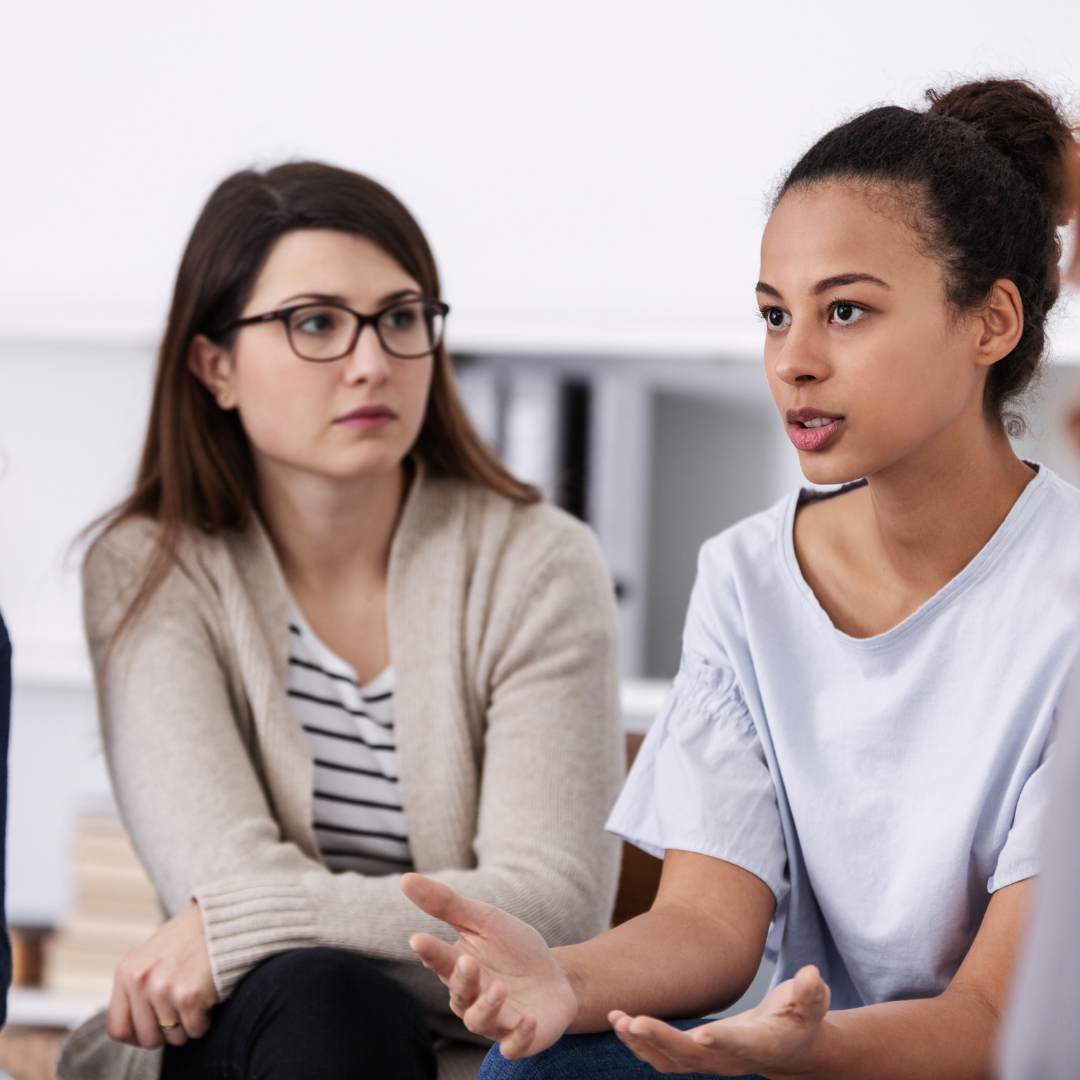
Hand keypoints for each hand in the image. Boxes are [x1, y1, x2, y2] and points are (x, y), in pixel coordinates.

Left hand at [107, 902, 217, 1048]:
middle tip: (183, 1012)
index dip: (138, 1036)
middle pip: (148, 1038)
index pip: (118, 1029)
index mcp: (126, 971)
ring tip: (198, 997)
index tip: (156, 1029)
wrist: (224, 918)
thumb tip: (131, 1027)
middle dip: (168, 1032)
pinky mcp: (187, 996)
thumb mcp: (152, 955)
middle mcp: (139, 981)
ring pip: (174, 1037)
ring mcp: (162, 989)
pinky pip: (196, 1030)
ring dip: (190, 1024)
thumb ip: (136, 986)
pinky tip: (209, 996)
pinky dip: (206, 1020)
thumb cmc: (191, 938)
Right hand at [401, 873, 577, 1057]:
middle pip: (458, 993)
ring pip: (479, 1022)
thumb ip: (446, 904)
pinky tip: (528, 1020)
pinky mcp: (520, 1039)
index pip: (439, 960)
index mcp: (458, 967)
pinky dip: (519, 1038)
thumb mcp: (484, 920)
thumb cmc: (512, 947)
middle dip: (462, 979)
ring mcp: (495, 1021)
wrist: (555, 977)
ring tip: (499, 989)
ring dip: (487, 1007)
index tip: (418, 939)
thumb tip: (405, 879)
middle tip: (468, 961)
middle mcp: (471, 999)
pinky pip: (513, 1047)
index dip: (429, 951)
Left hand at [609, 965, 829, 1075]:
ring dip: (641, 1043)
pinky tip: (620, 1022)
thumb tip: (811, 976)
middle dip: (662, 1040)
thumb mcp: (813, 1003)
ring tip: (618, 1019)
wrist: (787, 1045)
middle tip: (634, 1021)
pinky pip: (661, 1056)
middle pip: (693, 1057)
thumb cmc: (800, 1018)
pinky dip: (639, 1042)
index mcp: (762, 1045)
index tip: (701, 1036)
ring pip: (670, 1061)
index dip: (722, 1043)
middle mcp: (731, 1060)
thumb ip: (811, 993)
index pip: (740, 1046)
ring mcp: (710, 1061)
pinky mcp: (694, 1055)